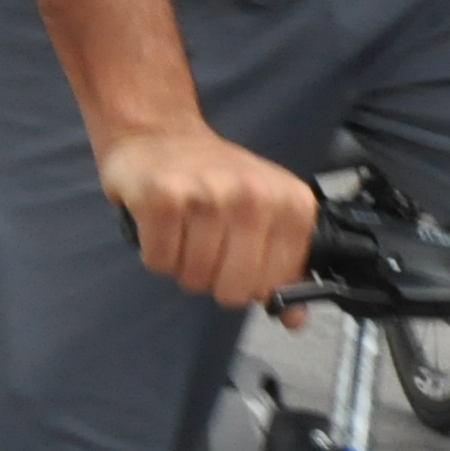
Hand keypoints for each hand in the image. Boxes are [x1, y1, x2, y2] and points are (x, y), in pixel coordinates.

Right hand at [99, 122, 318, 307]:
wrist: (158, 131)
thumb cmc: (214, 175)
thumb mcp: (266, 214)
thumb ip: (285, 267)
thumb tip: (294, 320)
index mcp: (291, 204)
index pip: (275, 285)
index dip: (251, 283)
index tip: (239, 258)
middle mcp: (253, 197)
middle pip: (233, 290)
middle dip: (213, 280)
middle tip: (205, 247)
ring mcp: (207, 196)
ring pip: (194, 278)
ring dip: (182, 266)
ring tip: (182, 233)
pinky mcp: (162, 198)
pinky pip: (159, 262)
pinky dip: (155, 254)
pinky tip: (160, 227)